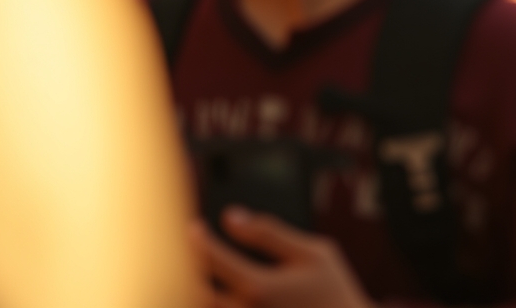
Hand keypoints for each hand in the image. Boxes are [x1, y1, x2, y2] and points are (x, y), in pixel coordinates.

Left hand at [192, 207, 374, 307]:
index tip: (193, 227)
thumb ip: (270, 233)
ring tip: (191, 275)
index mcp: (258, 286)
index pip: (212, 259)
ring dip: (191, 292)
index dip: (197, 240)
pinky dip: (213, 302)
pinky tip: (212, 293)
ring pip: (203, 307)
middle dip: (183, 270)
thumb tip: (231, 217)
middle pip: (193, 292)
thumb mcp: (313, 253)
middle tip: (181, 254)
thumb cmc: (333, 291)